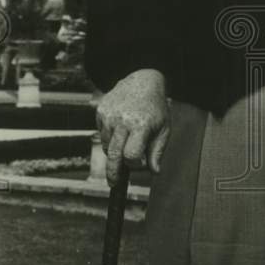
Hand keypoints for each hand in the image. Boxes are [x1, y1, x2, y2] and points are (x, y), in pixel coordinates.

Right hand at [95, 69, 169, 185]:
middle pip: (114, 155)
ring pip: (107, 146)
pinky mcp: (101, 112)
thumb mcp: (164, 128)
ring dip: (115, 152)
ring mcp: (109, 116)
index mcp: (141, 125)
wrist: (142, 80)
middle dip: (113, 172)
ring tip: (127, 141)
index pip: (132, 155)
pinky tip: (120, 129)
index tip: (138, 164)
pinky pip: (102, 134)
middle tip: (113, 183)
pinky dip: (110, 139)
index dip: (135, 164)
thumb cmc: (156, 108)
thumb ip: (158, 151)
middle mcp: (122, 121)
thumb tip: (154, 172)